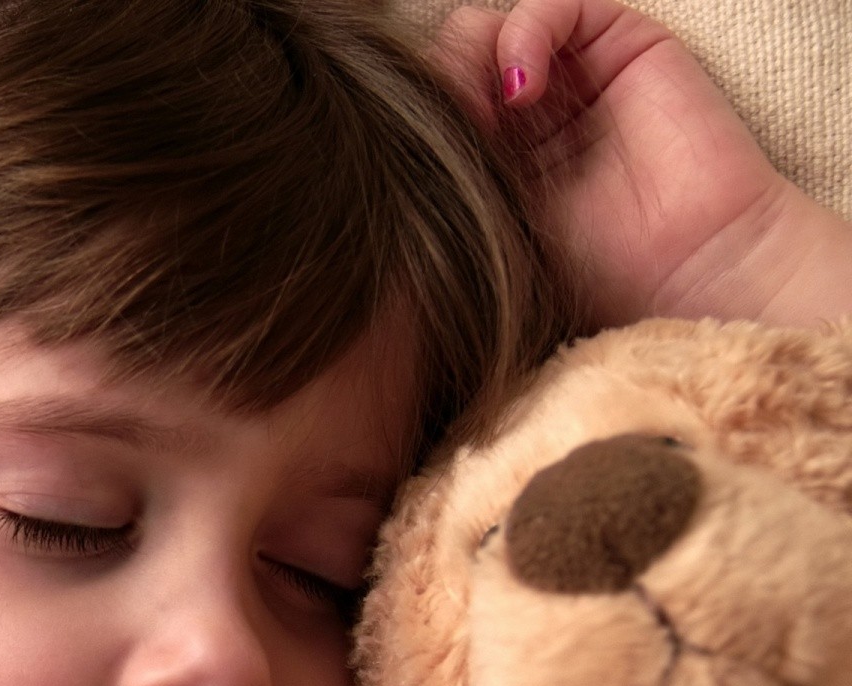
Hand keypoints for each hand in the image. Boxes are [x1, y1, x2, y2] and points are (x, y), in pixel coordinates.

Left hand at [433, 0, 851, 328]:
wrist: (688, 270)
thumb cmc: (592, 271)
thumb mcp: (490, 223)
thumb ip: (446, 175)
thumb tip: (385, 133)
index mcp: (492, 152)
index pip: (432, 102)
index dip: (416, 114)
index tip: (414, 156)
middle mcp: (531, 109)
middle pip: (454, 58)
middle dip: (439, 85)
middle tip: (446, 131)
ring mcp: (575, 73)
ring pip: (493, 29)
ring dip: (473, 61)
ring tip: (486, 116)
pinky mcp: (622, 43)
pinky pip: (554, 6)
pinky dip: (524, 35)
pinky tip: (520, 90)